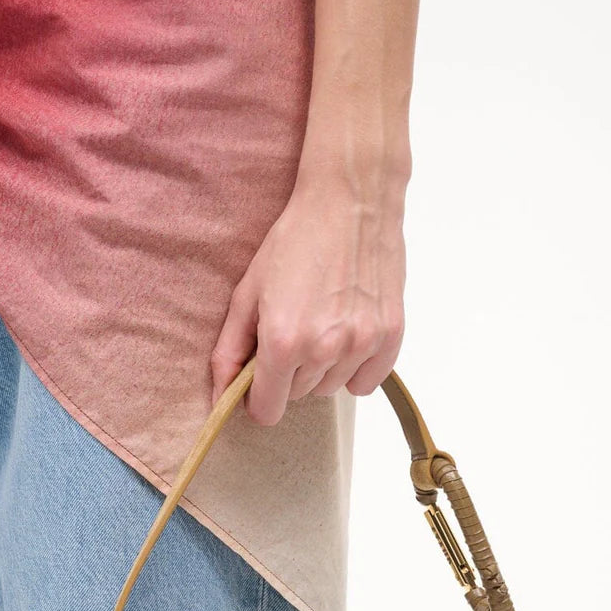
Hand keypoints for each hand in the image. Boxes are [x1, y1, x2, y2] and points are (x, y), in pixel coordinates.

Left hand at [210, 164, 408, 425]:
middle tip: (294, 327)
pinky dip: (355, 368)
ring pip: (331, 388)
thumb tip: (220, 396)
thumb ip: (229, 350)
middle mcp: (324, 349)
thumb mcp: (248, 292)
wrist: (351, 200)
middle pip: (298, 396)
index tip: (260, 381)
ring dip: (322, 367)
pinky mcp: (390, 335)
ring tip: (322, 322)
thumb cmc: (296, 240)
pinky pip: (365, 383)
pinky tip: (347, 333)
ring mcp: (361, 344)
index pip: (267, 410)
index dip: (258, 399)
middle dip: (289, 373)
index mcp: (282, 341)